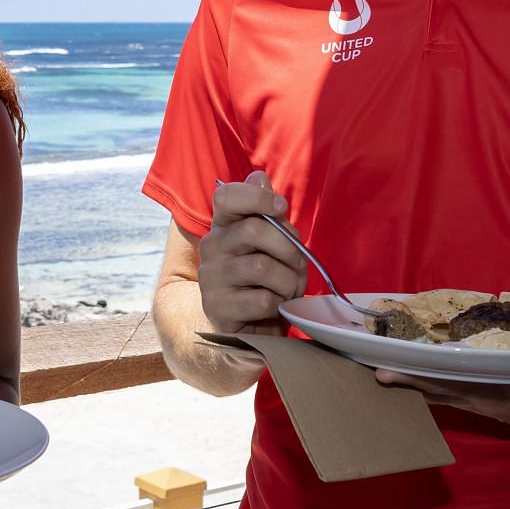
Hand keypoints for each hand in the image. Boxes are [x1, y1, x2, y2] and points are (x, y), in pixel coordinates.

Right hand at [197, 171, 306, 336]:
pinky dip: (279, 304)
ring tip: (290, 290)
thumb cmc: (263, 282)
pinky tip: (276, 308)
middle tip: (298, 263)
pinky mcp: (218, 309)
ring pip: (262, 267)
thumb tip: (259, 178)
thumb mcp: (270, 245)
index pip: (225, 196)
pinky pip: (262, 299)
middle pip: (253, 230)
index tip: (281, 208)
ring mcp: (211, 279)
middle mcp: (211, 247)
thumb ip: (267, 214)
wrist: (243, 331)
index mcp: (224, 226)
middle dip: (288, 247)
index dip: (256, 197)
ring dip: (289, 281)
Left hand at [373, 368, 509, 443]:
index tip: (386, 371)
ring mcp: (480, 393)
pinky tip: (406, 364)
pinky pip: (448, 381)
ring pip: (435, 385)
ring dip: (407, 376)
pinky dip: (426, 374)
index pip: (449, 386)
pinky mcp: (484, 387)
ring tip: (371, 362)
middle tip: (359, 364)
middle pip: (431, 386)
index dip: (417, 379)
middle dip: (398, 377)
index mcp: (496, 396)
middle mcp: (480, 396)